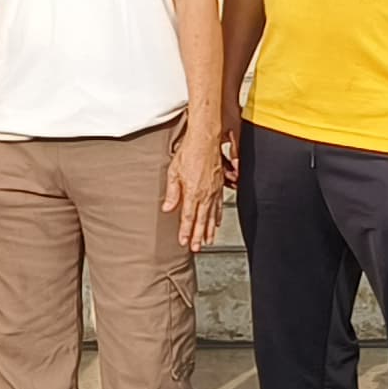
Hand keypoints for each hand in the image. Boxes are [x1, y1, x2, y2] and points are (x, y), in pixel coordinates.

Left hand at [165, 118, 224, 250]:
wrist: (206, 140)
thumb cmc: (189, 152)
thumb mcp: (173, 172)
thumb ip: (172, 192)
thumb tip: (167, 208)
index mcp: (193, 192)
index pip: (188, 217)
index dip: (186, 231)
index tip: (184, 242)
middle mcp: (205, 194)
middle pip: (201, 220)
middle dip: (198, 236)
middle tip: (197, 248)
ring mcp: (214, 191)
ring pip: (212, 216)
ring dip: (209, 230)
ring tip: (207, 241)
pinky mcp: (220, 185)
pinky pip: (219, 206)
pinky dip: (218, 216)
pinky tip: (216, 222)